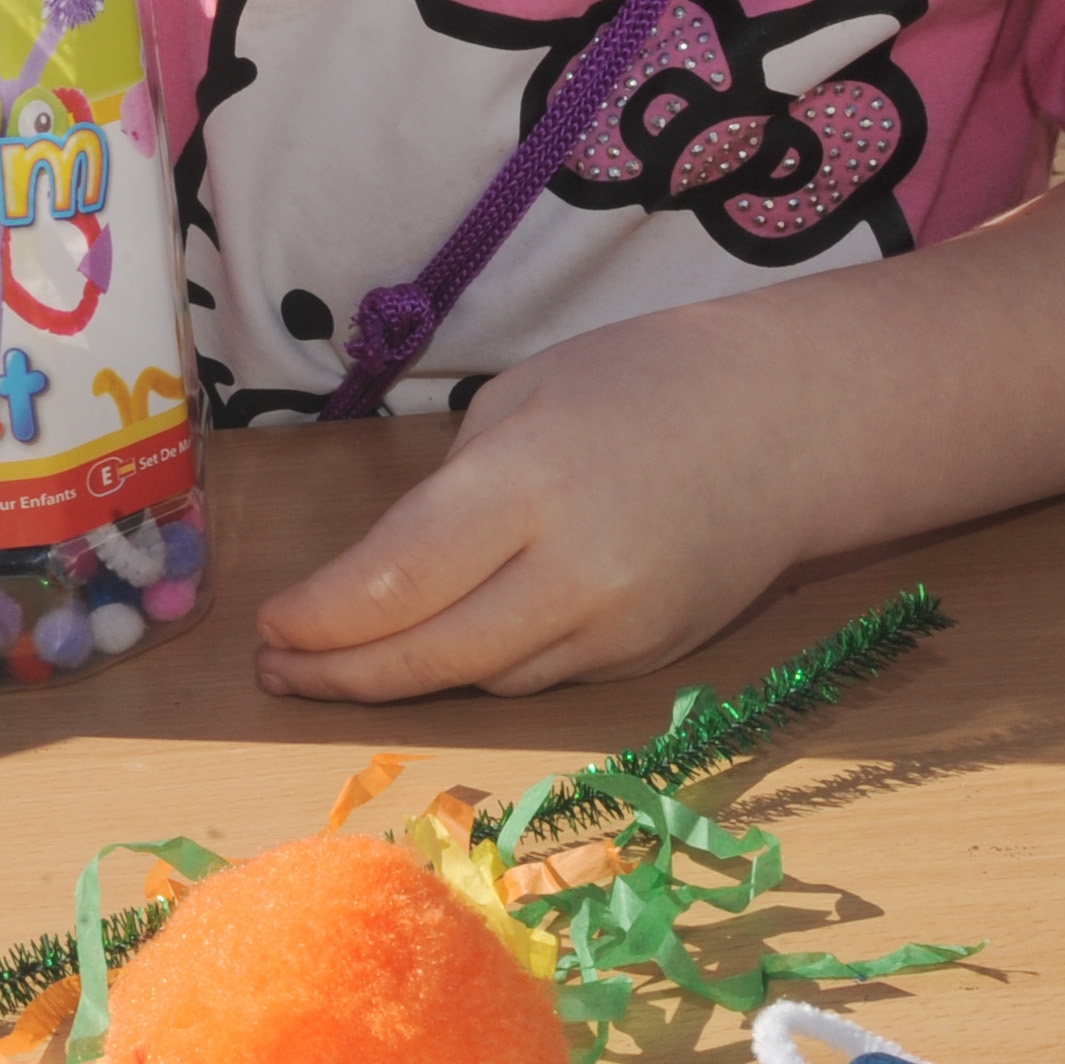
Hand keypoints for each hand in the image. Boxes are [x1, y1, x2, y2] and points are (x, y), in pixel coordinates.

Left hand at [252, 300, 816, 699]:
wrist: (795, 425)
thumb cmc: (645, 383)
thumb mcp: (522, 398)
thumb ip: (451, 490)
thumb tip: (384, 571)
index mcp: (529, 483)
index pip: (397, 579)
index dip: (321, 618)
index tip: (268, 628)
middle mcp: (576, 572)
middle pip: (430, 654)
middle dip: (339, 673)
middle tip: (275, 672)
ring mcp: (620, 628)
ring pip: (481, 680)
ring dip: (403, 676)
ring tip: (337, 663)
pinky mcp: (650, 659)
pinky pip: (540, 679)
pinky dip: (481, 668)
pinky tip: (440, 647)